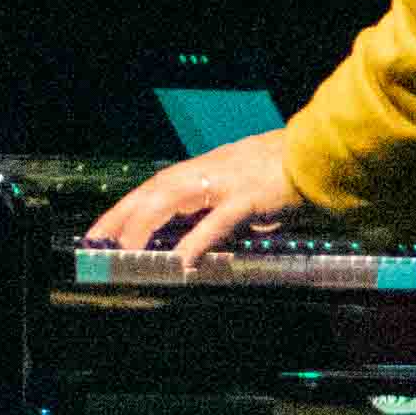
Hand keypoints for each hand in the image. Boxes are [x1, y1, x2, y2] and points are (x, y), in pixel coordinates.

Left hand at [86, 127, 301, 269]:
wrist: (317, 153)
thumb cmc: (284, 171)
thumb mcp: (242, 188)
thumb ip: (218, 210)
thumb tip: (201, 238)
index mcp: (205, 170)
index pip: (154, 187)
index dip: (125, 207)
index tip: (102, 229)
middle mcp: (207, 172)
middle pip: (153, 190)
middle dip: (122, 215)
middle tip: (98, 241)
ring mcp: (226, 183)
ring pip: (173, 198)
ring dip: (146, 224)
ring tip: (127, 250)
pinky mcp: (248, 197)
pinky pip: (216, 221)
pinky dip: (197, 240)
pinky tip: (182, 260)